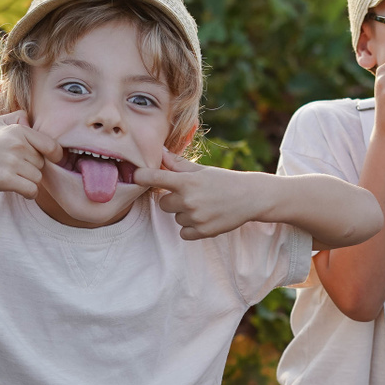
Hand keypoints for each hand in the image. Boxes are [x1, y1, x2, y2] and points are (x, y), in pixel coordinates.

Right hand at [0, 112, 62, 201]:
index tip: (51, 160)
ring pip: (37, 178)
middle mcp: (16, 144)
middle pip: (42, 164)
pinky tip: (18, 189)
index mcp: (18, 130)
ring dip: (28, 182)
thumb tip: (31, 120)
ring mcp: (11, 162)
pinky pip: (32, 190)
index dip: (54, 155)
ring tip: (12, 177)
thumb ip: (16, 118)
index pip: (51, 145)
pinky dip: (28, 193)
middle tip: (14, 168)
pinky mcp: (6, 179)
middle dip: (33, 168)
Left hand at [141, 152, 267, 239]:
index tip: (135, 176)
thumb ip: (178, 164)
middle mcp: (188, 200)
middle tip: (190, 195)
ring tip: (204, 206)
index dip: (142, 177)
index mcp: (187, 181)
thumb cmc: (224, 181)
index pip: (155, 178)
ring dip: (184, 214)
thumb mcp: (202, 170)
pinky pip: (183, 232)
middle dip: (172, 199)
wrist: (250, 197)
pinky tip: (205, 218)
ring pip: (175, 218)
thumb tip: (160, 152)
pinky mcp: (202, 232)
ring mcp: (195, 217)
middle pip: (163, 203)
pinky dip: (191, 227)